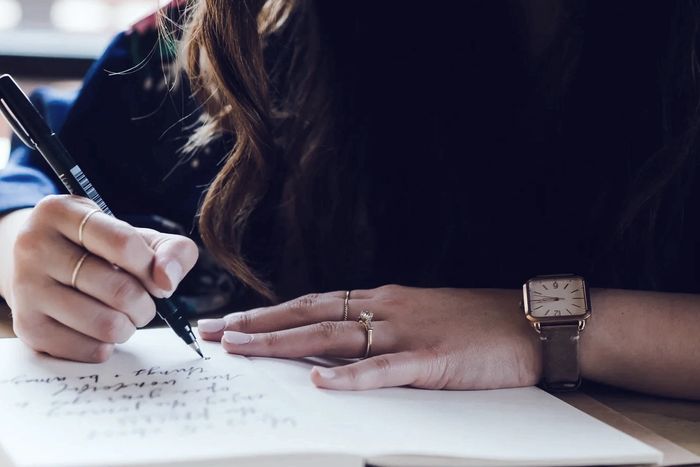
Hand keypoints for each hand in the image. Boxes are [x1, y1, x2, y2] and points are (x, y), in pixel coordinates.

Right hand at [7, 195, 197, 361]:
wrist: (43, 266)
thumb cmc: (100, 249)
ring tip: (124, 316)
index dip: (152, 269)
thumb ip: (171, 250)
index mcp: (62, 212)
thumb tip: (167, 280)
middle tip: (142, 303)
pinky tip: (100, 330)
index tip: (159, 281)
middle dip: (145, 304)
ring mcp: (26, 287)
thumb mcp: (137, 235)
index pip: (124, 243)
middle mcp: (35, 245)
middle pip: (120, 290)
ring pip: (106, 324)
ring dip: (129, 327)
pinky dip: (107, 345)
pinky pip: (89, 349)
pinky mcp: (27, 326)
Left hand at [198, 285, 541, 389]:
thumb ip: (378, 327)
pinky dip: (353, 377)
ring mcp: (407, 333)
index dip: (267, 314)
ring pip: (334, 336)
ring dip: (284, 343)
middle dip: (257, 324)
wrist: (531, 321)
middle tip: (213, 333)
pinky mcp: (434, 360)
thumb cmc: (475, 323)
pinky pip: (387, 370)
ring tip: (242, 348)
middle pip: (308, 315)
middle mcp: (385, 310)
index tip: (229, 322)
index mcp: (381, 301)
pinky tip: (323, 383)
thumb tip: (336, 345)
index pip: (311, 305)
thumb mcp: (419, 317)